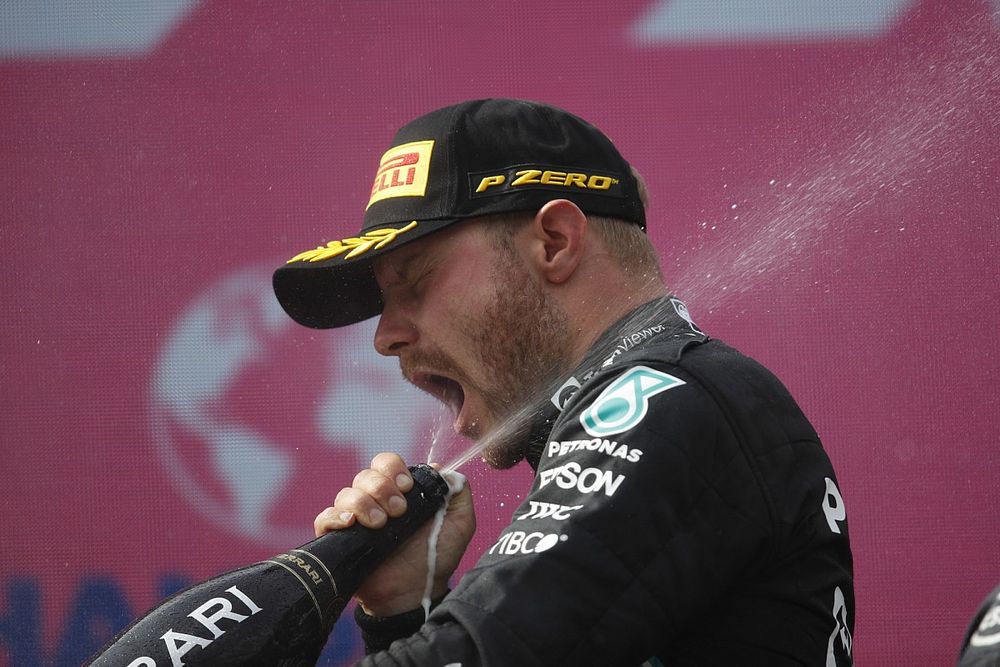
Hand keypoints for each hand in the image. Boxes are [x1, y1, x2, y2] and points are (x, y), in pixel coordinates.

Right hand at [314, 453, 475, 615]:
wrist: (415, 593)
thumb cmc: (436, 558)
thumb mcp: (460, 524)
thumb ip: (459, 493)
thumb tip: (443, 469)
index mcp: (399, 492)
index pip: (386, 463)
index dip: (394, 468)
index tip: (407, 487)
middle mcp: (374, 501)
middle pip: (365, 475)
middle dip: (382, 487)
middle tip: (398, 510)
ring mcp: (355, 520)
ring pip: (346, 494)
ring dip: (364, 503)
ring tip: (381, 524)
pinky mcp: (338, 539)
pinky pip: (325, 517)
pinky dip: (336, 516)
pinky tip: (351, 525)